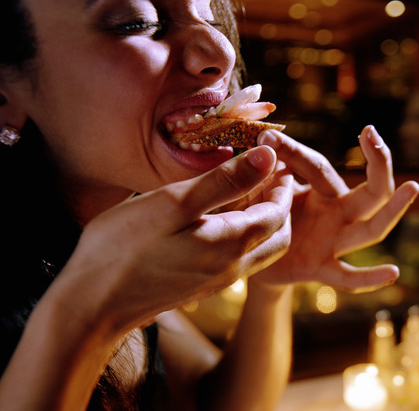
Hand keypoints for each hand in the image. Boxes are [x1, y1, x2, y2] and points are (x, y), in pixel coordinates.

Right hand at [58, 146, 292, 330]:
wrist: (92, 306)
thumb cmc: (125, 247)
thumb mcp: (176, 202)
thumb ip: (226, 181)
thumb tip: (269, 157)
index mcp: (233, 245)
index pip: (278, 214)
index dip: (282, 186)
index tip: (279, 162)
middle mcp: (233, 268)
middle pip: (278, 237)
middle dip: (280, 205)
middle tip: (270, 177)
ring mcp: (217, 282)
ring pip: (259, 249)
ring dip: (262, 221)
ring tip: (246, 190)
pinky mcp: (200, 287)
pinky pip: (237, 259)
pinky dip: (242, 234)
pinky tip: (218, 216)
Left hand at [254, 125, 418, 292]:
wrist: (248, 256)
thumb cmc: (257, 212)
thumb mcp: (256, 188)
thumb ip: (262, 172)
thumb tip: (263, 143)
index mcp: (319, 189)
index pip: (318, 166)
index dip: (293, 152)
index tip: (267, 136)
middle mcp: (336, 212)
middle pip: (369, 190)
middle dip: (377, 162)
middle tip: (372, 134)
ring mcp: (334, 241)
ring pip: (372, 228)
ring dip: (393, 209)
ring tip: (412, 186)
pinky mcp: (322, 269)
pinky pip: (349, 276)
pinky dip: (370, 277)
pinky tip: (392, 272)